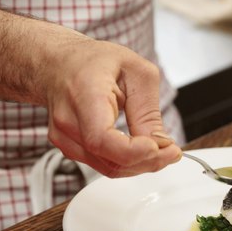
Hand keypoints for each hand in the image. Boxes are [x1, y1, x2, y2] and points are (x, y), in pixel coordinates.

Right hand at [39, 30, 181, 177]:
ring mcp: (64, 138)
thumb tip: (160, 143)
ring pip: (109, 168)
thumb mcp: (136, 72)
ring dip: (140, 164)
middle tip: (172, 151)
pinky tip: (141, 150)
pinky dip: (127, 162)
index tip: (159, 147)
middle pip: (109, 158)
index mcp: (84, 93)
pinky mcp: (69, 148)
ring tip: (161, 149)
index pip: (102, 138)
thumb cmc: (94, 62)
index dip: (133, 151)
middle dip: (147, 160)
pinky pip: (103, 165)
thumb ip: (147, 110)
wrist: (59, 65)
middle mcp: (68, 120)